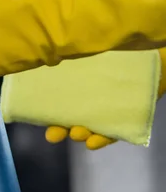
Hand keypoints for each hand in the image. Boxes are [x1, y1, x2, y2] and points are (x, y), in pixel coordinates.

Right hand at [44, 48, 165, 149]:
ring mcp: (110, 107)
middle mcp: (93, 97)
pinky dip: (103, 139)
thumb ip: (75, 53)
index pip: (61, 100)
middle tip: (53, 135)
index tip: (39, 117)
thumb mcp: (96, 48)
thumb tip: (49, 54)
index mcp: (81, 84)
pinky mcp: (129, 117)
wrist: (157, 53)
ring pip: (91, 127)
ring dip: (80, 134)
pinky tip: (92, 143)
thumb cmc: (124, 48)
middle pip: (73, 117)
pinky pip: (114, 132)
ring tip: (76, 134)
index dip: (48, 111)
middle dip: (60, 128)